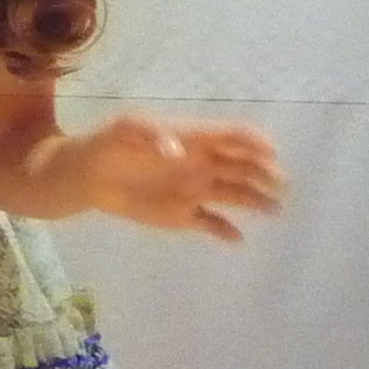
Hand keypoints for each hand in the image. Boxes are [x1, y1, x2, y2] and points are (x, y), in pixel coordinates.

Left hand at [75, 113, 283, 243]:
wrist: (89, 176)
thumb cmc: (109, 144)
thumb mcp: (125, 129)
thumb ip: (152, 135)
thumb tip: (179, 151)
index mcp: (195, 138)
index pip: (233, 136)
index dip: (254, 141)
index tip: (270, 152)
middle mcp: (203, 164)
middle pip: (243, 166)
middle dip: (264, 172)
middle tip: (279, 185)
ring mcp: (196, 190)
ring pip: (236, 195)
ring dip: (257, 201)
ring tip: (275, 210)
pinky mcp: (184, 215)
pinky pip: (213, 224)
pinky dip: (225, 232)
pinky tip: (236, 239)